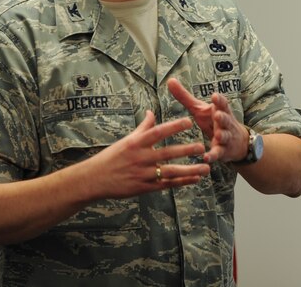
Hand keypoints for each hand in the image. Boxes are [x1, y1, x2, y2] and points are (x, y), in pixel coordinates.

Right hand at [86, 110, 209, 199]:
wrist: (94, 179)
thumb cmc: (111, 157)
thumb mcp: (126, 140)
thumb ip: (143, 127)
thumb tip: (151, 112)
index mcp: (136, 143)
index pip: (157, 132)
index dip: (173, 126)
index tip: (189, 121)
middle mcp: (140, 158)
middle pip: (167, 153)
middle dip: (186, 150)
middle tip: (203, 146)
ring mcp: (143, 174)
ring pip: (170, 171)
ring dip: (189, 170)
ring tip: (206, 167)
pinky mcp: (144, 188)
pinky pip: (166, 185)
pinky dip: (182, 182)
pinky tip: (196, 179)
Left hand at [167, 78, 249, 162]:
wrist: (236, 143)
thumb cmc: (213, 121)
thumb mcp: (200, 109)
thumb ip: (185, 97)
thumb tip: (170, 80)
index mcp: (220, 111)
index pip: (222, 104)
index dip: (219, 101)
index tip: (215, 96)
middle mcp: (225, 123)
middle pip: (226, 119)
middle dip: (223, 117)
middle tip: (218, 115)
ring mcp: (226, 137)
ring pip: (225, 136)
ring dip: (222, 136)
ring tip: (218, 136)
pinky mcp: (223, 151)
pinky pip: (218, 153)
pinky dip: (213, 155)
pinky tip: (206, 158)